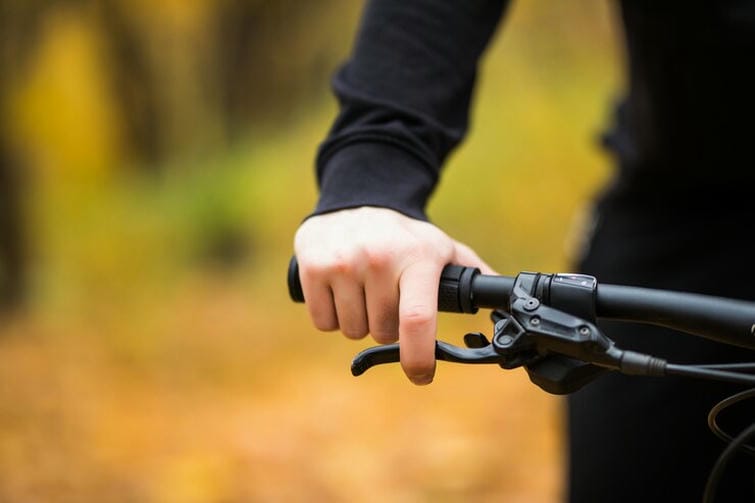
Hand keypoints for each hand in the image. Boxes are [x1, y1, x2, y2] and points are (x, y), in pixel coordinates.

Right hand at [294, 206, 493, 384]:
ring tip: (364, 290)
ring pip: (352, 330)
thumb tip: (509, 301)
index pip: (417, 319)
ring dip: (359, 321)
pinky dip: (331, 315)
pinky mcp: (313, 267)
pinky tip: (340, 289)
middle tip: (388, 298)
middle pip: (383, 332)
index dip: (418, 356)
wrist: (355, 200)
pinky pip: (324, 322)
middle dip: (388, 327)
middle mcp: (379, 259)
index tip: (421, 374)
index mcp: (417, 258)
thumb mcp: (441, 247)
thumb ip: (473, 275)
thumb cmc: (404, 237)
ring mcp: (343, 263)